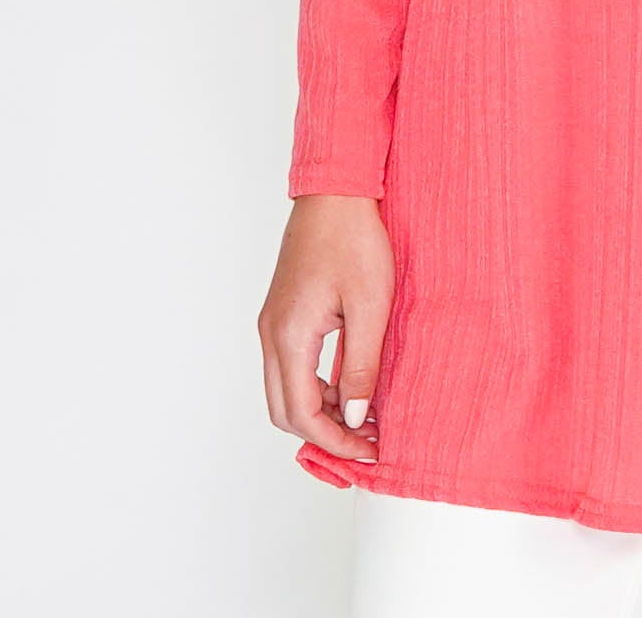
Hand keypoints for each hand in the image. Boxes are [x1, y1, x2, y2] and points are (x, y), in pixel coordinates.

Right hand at [257, 195, 392, 464]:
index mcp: (290, 335)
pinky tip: (350, 383)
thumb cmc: (354, 239)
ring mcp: (272, 323)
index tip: (370, 449)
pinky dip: (315, 387)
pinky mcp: (282, 314)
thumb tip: (356, 417)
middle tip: (368, 441)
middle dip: (325, 434)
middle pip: (285, 412)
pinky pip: (289, 367)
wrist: (335, 192)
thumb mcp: (370, 306)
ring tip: (366, 414)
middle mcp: (271, 334)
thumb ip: (361, 366)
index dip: (336, 440)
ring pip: (284, 391)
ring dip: (319, 411)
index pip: (302, 414)